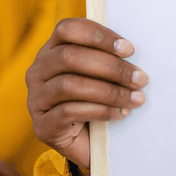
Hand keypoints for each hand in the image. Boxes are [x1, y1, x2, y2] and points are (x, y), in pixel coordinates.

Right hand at [25, 18, 148, 171]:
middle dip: (111, 67)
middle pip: (70, 57)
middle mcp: (37, 71)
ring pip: (69, 84)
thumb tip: (132, 50)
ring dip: (109, 91)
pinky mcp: (42, 126)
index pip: (68, 29)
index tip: (129, 49)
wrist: (88, 145)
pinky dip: (100, 111)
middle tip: (140, 78)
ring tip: (135, 98)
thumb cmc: (98, 102)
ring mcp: (35, 99)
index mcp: (51, 50)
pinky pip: (69, 112)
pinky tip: (120, 113)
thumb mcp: (101, 76)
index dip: (99, 35)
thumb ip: (108, 58)